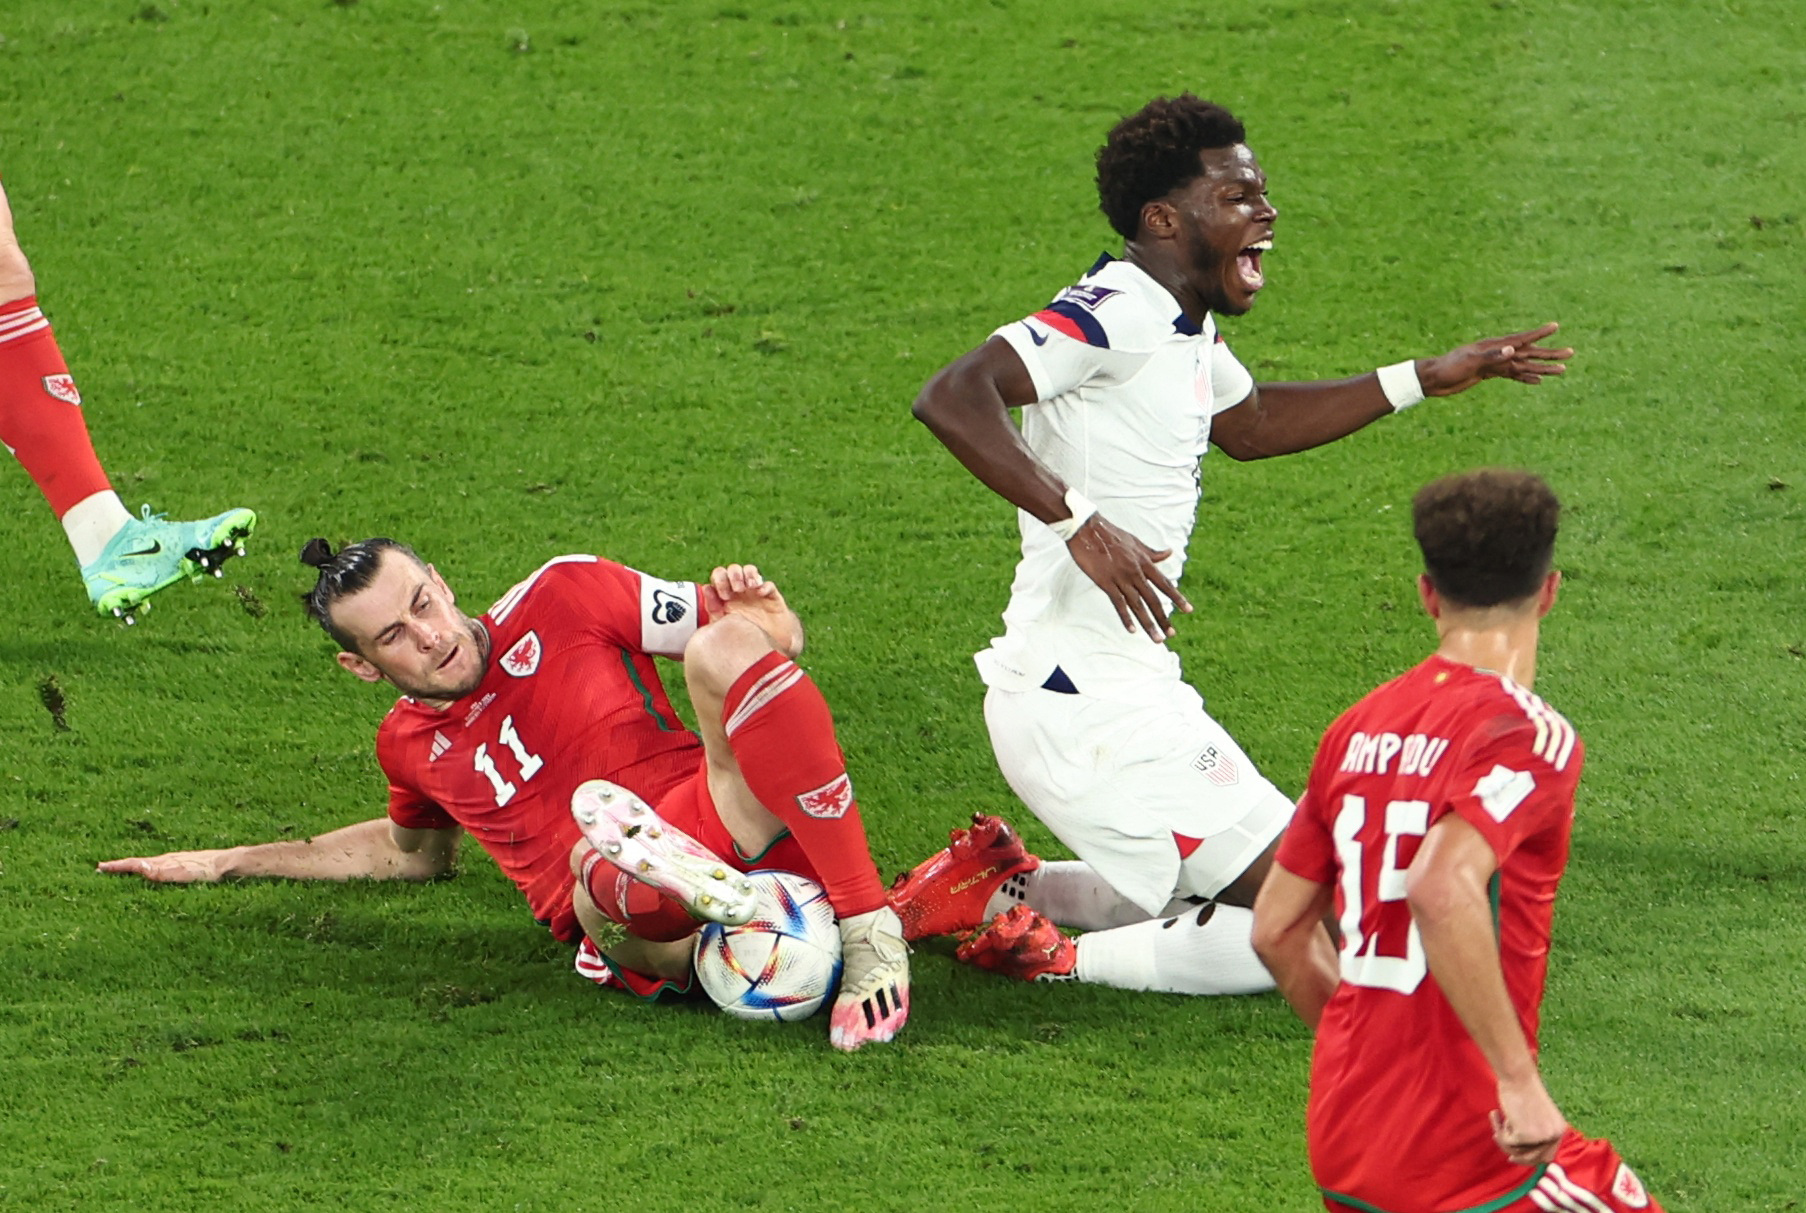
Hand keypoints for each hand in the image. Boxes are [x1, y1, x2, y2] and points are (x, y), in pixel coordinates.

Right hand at [97, 848, 235, 882]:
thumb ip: (160, 872)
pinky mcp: (182, 867)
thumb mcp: (181, 873)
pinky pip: (159, 868)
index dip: (117, 866)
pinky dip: (147, 870)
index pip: (134, 863)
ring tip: (120, 872)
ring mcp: (173, 862)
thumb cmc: (205, 870)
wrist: (226, 864)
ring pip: (148, 865)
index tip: (99, 868)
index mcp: (162, 862)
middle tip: (103, 870)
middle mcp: (165, 860)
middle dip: (120, 867)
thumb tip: (139, 866)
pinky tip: (150, 875)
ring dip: (133, 868)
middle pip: (138, 863)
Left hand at [703, 563, 803, 654]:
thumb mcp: (722, 626)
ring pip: (750, 569)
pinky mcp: (771, 598)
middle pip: (733, 569)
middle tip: (736, 590)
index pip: (719, 576)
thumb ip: (713, 609)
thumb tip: (706, 588)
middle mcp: (740, 591)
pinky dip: (764, 586)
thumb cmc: (740, 639)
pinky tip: (760, 594)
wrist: (763, 652)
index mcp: (725, 596)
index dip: (719, 580)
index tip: (723, 596)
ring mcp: (755, 593)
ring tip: (748, 587)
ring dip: (747, 574)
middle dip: (733, 575)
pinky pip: (768, 584)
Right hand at [1066, 515, 1192, 641]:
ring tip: (1157, 638)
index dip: (1177, 597)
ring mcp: (1121, 578)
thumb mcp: (1136, 542)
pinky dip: (1126, 617)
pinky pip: (1118, 603)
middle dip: (1163, 618)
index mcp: (1144, 562)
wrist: (1088, 529)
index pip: (1164, 584)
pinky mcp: (1106, 583)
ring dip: (1148, 623)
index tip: (1188, 610)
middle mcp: (1136, 572)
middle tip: (1172, 634)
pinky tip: (1132, 630)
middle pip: (1153, 599)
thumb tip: (1169, 553)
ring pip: (1138, 605)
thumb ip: (1152, 552)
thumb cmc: (1111, 534)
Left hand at [1419, 323, 1572, 395]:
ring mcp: (1495, 363)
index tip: (1555, 326)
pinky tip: (1538, 381)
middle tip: (1571, 353)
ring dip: (1542, 368)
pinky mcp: (1489, 374)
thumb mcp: (1470, 362)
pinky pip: (1512, 375)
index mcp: (1494, 346)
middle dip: (1550, 353)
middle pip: (1529, 353)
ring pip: (1524, 365)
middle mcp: (1498, 352)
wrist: (1433, 379)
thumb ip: (1491, 356)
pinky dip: (1526, 378)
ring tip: (1562, 370)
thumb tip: (1511, 350)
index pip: (1522, 339)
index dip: (1539, 333)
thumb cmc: (1449, 367)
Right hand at [1490, 1073, 1566, 1166]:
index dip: (1531, 1158)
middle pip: (1536, 1159)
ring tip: (1497, 1118)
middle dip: (1519, 1157)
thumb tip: (1520, 1153)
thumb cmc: (1521, 1088)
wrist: (1517, 1075)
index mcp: (1559, 1129)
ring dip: (1504, 1137)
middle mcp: (1553, 1135)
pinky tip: (1496, 1114)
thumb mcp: (1535, 1114)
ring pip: (1518, 1152)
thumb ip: (1534, 1131)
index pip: (1548, 1155)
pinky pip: (1506, 1142)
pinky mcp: (1525, 1135)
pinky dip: (1498, 1129)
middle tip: (1505, 1151)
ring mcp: (1541, 1136)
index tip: (1515, 1157)